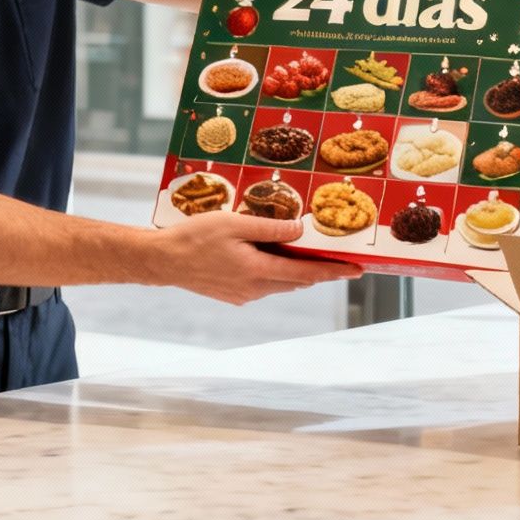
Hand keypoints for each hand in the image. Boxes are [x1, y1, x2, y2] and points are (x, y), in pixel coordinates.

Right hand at [154, 210, 362, 304]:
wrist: (162, 261)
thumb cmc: (195, 237)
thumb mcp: (233, 223)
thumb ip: (269, 228)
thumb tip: (299, 231)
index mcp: (258, 270)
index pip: (306, 273)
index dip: (333, 271)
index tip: (357, 270)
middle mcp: (254, 288)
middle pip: (297, 281)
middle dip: (319, 271)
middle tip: (338, 259)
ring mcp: (243, 295)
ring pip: (280, 284)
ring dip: (295, 272)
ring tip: (305, 254)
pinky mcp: (233, 296)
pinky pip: (263, 285)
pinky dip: (274, 273)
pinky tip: (269, 257)